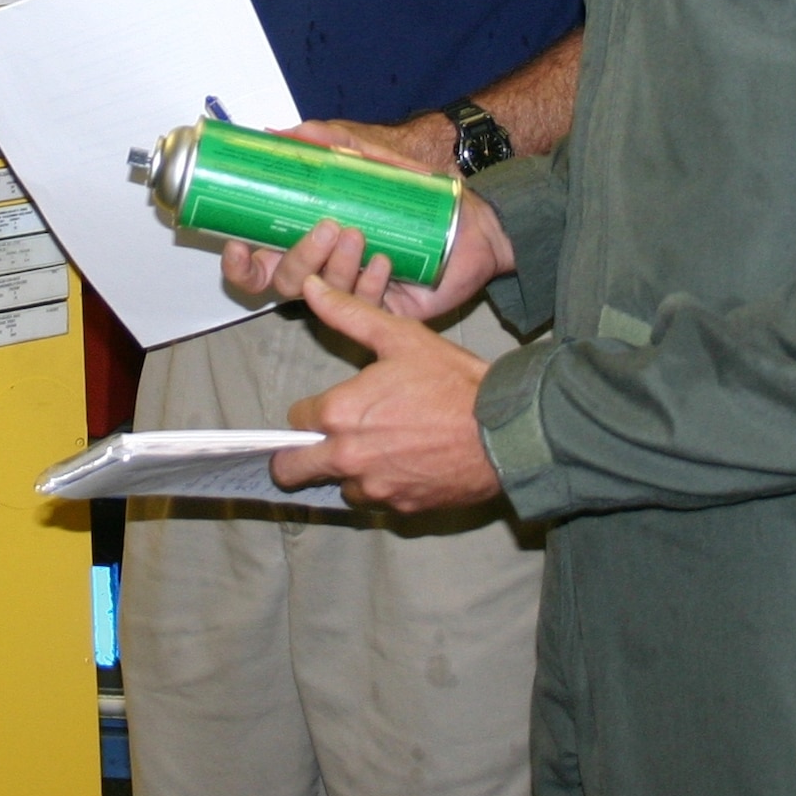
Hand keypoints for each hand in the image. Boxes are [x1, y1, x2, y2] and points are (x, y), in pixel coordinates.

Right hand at [221, 125, 515, 321]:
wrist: (473, 222)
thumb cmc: (419, 194)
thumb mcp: (374, 159)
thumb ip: (332, 141)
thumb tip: (282, 130)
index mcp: (309, 239)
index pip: (258, 263)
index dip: (240, 263)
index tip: (237, 245)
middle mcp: (325, 270)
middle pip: (282, 283)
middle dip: (295, 259)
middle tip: (325, 227)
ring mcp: (351, 293)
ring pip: (320, 294)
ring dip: (334, 265)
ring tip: (357, 234)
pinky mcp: (382, 311)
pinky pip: (363, 306)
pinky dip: (370, 282)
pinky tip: (385, 262)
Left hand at [272, 280, 502, 510]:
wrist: (502, 429)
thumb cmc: (451, 381)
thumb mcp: (400, 336)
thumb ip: (347, 314)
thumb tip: (311, 287)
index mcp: (340, 412)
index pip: (297, 419)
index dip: (312, 410)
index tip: (330, 406)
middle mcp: (347, 457)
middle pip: (293, 470)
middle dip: (297, 458)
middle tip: (318, 446)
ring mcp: (374, 488)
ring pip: (340, 485)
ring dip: (349, 471)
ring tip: (380, 448)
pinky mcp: (399, 509)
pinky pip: (376, 501)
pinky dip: (383, 486)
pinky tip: (407, 464)